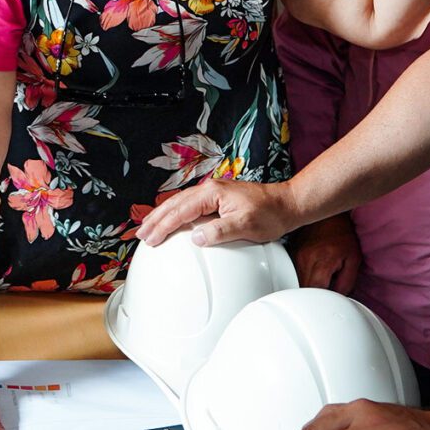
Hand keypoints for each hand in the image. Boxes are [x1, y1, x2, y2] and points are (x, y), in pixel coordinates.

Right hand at [135, 177, 298, 249]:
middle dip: (156, 219)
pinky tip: (173, 220)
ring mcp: (214, 193)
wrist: (288, 204)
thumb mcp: (245, 226)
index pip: (181, 211)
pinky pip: (190, 205)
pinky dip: (176, 213)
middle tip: (141, 235)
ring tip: (149, 227)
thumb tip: (195, 237)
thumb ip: (219, 232)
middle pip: (175, 204)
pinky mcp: (218, 198)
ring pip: (180, 203)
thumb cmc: (270, 214)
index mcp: (212, 193)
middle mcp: (210, 190)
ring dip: (163, 215)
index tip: (150, 239)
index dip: (163, 226)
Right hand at [289, 212, 363, 292]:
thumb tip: (338, 297)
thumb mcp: (354, 259)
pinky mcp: (291, 254)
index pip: (317, 290)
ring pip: (298, 283)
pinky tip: (314, 271)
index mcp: (322, 260)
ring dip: (309, 285)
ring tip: (322, 276)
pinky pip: (295, 274)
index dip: (324, 298)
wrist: (328, 216)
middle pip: (305, 289)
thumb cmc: (342, 235)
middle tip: (328, 288)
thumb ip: (347, 283)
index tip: (331, 297)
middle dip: (316, 294)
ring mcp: (296, 256)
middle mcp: (305, 259)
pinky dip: (305, 277)